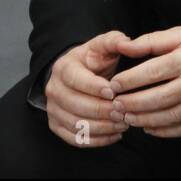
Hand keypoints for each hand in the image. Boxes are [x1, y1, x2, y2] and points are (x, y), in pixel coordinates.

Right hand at [45, 30, 132, 147]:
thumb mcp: (103, 45)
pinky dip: (96, 140)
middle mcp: (54, 88)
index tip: (114, 92)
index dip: (95, 88)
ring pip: (76, 124)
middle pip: (76, 105)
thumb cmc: (94, 60)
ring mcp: (53, 109)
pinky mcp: (57, 125)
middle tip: (124, 112)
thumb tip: (127, 43)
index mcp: (63, 67)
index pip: (76, 80)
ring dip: (102, 127)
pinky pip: (75, 139)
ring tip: (123, 123)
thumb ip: (115, 41)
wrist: (79, 72)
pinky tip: (115, 135)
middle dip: (102, 110)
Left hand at [108, 26, 180, 137]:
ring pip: (168, 117)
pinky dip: (164, 131)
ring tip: (127, 117)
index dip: (128, 81)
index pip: (150, 73)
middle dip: (131, 104)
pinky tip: (149, 127)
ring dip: (143, 120)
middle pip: (156, 99)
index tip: (113, 85)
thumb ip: (152, 41)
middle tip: (115, 105)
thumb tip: (126, 46)